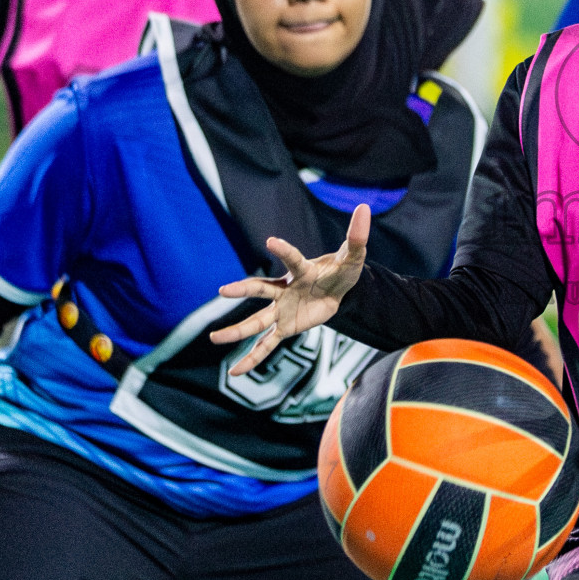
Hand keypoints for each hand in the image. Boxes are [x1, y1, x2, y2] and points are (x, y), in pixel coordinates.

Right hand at [210, 204, 370, 375]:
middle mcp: (285, 289)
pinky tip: (235, 372)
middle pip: (261, 289)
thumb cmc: (341, 270)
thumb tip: (364, 207)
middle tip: (224, 291)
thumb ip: (357, 236)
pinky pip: (266, 344)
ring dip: (237, 330)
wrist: (339, 290)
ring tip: (214, 339)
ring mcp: (282, 310)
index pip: (292, 259)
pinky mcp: (285, 327)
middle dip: (244, 290)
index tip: (270, 241)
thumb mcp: (352, 257)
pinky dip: (252, 358)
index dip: (284, 250)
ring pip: (257, 321)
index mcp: (301, 270)